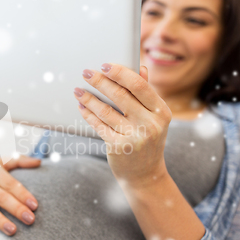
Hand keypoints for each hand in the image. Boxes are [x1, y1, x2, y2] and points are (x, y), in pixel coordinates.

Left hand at [73, 63, 171, 188]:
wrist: (145, 174)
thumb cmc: (147, 139)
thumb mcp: (153, 118)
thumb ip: (146, 94)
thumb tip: (140, 68)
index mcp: (161, 112)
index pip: (139, 86)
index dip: (120, 73)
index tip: (105, 65)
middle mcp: (150, 124)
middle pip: (120, 96)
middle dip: (100, 82)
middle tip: (86, 73)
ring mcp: (135, 137)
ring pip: (106, 111)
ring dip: (89, 99)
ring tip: (78, 90)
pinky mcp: (119, 147)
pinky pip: (99, 126)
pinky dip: (88, 115)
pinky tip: (81, 107)